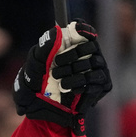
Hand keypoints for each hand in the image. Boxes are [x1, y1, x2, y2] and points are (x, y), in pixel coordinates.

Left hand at [13, 20, 111, 135]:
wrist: (38, 108)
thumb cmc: (35, 83)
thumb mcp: (35, 64)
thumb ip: (44, 46)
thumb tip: (56, 30)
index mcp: (73, 47)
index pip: (85, 31)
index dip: (83, 29)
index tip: (75, 28)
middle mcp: (88, 56)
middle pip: (91, 46)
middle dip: (73, 54)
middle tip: (57, 64)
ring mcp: (97, 70)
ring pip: (94, 62)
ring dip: (74, 72)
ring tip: (60, 82)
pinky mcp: (101, 86)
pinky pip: (96, 79)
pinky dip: (81, 84)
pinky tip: (70, 90)